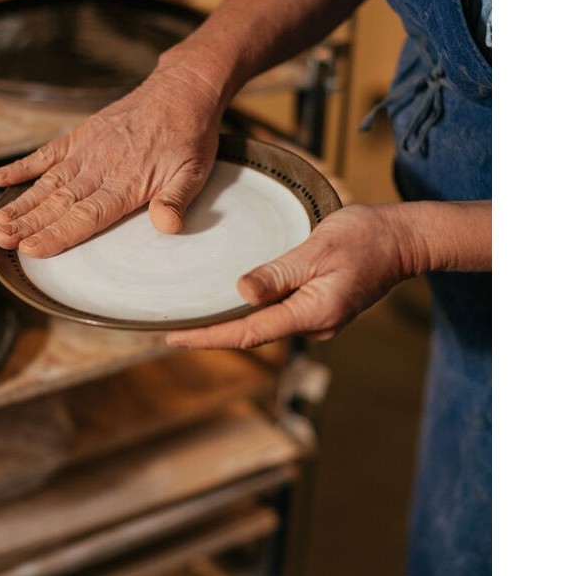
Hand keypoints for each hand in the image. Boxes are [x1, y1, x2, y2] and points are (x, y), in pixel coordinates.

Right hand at [0, 62, 224, 256]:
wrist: (181, 90)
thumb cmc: (189, 137)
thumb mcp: (194, 172)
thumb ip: (176, 201)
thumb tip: (167, 226)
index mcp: (126, 184)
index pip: (85, 217)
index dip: (56, 234)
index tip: (30, 249)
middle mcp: (100, 169)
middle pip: (58, 203)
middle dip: (28, 224)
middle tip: (1, 239)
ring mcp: (86, 151)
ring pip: (48, 183)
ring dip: (22, 204)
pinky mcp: (81, 136)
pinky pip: (46, 153)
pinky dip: (22, 166)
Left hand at [166, 203, 419, 349]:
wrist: (403, 239)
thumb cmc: (365, 237)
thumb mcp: (317, 249)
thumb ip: (278, 272)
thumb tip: (241, 292)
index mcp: (313, 312)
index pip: (249, 332)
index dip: (210, 337)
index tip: (175, 338)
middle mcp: (316, 324)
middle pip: (254, 334)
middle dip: (214, 334)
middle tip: (173, 331)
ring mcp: (320, 319)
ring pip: (267, 325)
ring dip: (233, 323)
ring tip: (195, 319)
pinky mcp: (322, 308)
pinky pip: (281, 314)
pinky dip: (254, 311)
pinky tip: (234, 303)